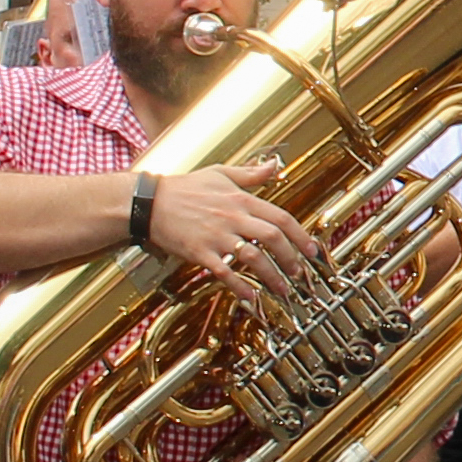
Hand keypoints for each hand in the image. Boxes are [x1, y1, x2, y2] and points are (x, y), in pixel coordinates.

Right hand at [144, 163, 315, 295]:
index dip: (301, 236)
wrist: (149, 202)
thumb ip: (250, 173)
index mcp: (240, 199)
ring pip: (253, 257)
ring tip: (282, 289)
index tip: (312, 250)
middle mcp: (232, 217)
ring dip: (272, 276)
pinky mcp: (200, 252)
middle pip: (272, 237)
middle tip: (301, 273)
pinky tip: (251, 297)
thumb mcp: (220, 173)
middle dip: (291, 258)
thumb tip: (274, 164)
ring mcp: (216, 235)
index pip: (281, 217)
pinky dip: (240, 287)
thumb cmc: (183, 188)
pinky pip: (225, 272)